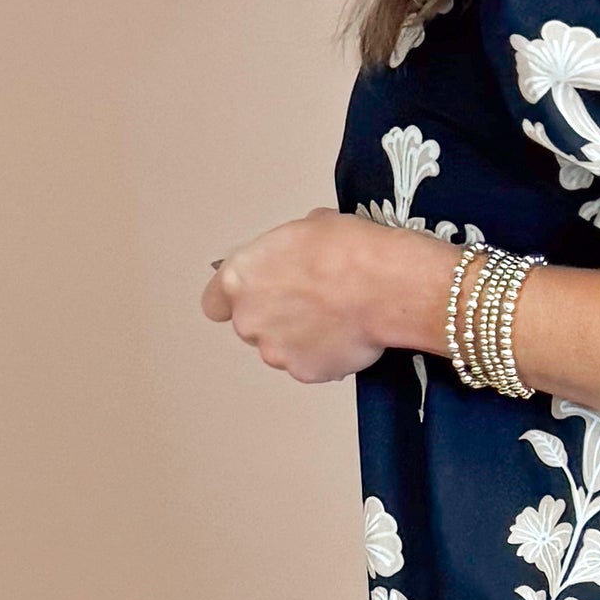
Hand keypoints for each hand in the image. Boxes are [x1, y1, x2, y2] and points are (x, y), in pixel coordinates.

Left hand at [200, 209, 456, 382]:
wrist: (384, 285)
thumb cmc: (349, 250)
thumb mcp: (310, 227)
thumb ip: (288, 250)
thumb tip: (302, 254)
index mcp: (240, 278)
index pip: (215, 303)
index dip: (237, 300)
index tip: (257, 297)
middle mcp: (248, 319)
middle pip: (251, 326)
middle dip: (275, 318)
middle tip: (311, 303)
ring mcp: (275, 352)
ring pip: (281, 349)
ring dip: (300, 339)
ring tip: (336, 319)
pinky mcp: (304, 372)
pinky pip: (310, 365)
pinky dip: (325, 355)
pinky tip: (348, 335)